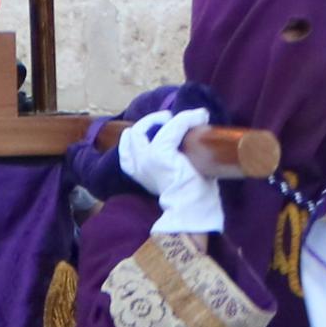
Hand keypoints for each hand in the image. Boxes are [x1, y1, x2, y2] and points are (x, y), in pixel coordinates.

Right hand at [116, 105, 232, 235]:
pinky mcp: (161, 153)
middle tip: (170, 120)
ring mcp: (146, 158)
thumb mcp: (171, 178)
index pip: (127, 148)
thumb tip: (188, 146)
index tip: (158, 127)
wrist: (191, 210)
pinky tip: (198, 117)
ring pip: (148, 128)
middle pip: (134, 134)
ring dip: (170, 119)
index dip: (140, 134)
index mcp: (137, 173)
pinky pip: (172, 128)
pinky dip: (186, 119)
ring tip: (189, 117)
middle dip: (150, 122)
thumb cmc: (187, 196)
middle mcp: (137, 164)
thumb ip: (168, 163)